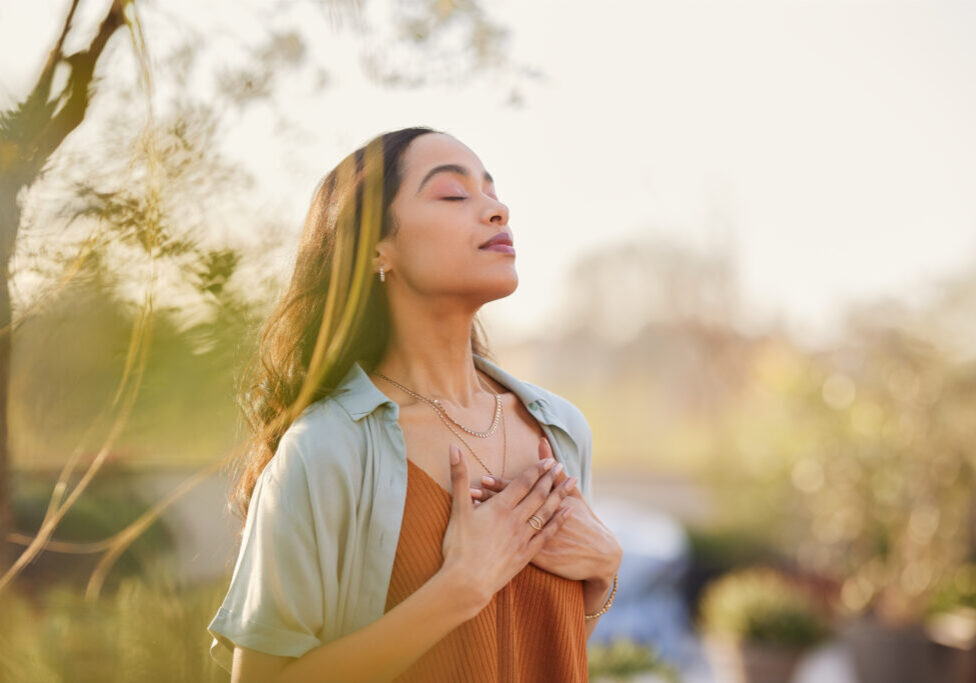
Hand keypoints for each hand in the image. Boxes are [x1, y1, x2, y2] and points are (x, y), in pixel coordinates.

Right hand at [440, 442, 574, 613]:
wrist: (467, 583)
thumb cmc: (458, 546)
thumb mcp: (457, 509)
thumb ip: (458, 477)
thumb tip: (453, 447)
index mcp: (500, 507)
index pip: (522, 483)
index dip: (536, 470)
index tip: (548, 460)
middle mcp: (515, 520)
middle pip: (538, 495)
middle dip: (550, 478)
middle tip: (562, 466)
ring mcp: (523, 537)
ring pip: (546, 512)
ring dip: (560, 495)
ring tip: (572, 482)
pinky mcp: (526, 554)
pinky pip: (547, 533)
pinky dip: (559, 520)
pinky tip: (568, 512)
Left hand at [470, 437, 622, 587]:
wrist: (598, 555)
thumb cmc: (585, 522)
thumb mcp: (573, 496)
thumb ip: (554, 472)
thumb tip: (542, 443)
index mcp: (546, 504)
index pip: (520, 492)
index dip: (501, 486)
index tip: (483, 478)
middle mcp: (539, 521)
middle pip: (510, 509)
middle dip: (489, 501)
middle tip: (470, 492)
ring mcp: (536, 541)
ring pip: (506, 528)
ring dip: (488, 520)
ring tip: (471, 511)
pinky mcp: (535, 558)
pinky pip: (511, 549)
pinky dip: (496, 542)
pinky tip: (480, 539)